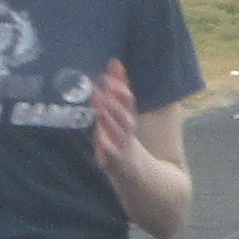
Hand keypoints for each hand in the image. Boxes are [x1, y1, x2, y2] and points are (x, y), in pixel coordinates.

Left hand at [90, 63, 139, 185]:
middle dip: (116, 100)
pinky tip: (100, 138)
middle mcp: (127, 132)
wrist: (138, 176)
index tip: (109, 72)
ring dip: (111, 118)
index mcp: (128, 119)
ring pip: (119, 132)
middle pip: (125, 114)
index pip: (128, 100)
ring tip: (100, 104)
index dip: (120, 86)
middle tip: (104, 86)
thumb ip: (119, 89)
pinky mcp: (115, 164)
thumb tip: (114, 61)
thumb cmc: (123, 139)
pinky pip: (112, 155)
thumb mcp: (121, 114)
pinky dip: (107, 147)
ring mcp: (122, 148)